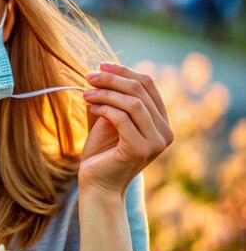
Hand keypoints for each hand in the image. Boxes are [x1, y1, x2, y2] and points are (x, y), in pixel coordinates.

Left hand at [79, 62, 172, 197]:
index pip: (148, 85)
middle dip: (112, 80)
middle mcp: (165, 132)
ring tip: (85, 93)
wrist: (97, 184)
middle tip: (88, 77)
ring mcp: (156, 142)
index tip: (101, 65)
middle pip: (140, 90)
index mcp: (161, 122)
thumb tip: (104, 70)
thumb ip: (116, 99)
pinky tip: (89, 107)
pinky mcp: (141, 149)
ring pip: (132, 103)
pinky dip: (103, 108)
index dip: (124, 71)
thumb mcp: (111, 119)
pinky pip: (121, 118)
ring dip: (105, 93)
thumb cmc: (102, 152)